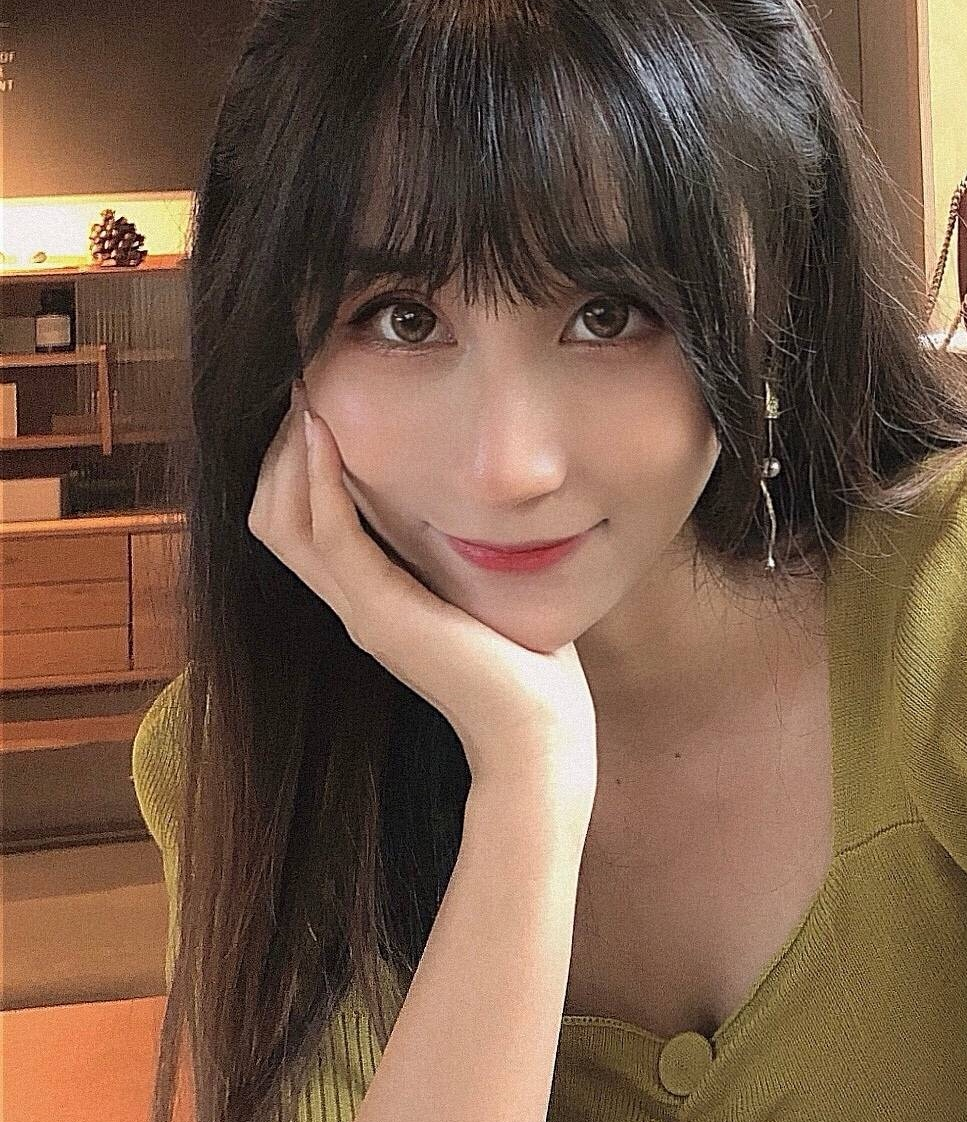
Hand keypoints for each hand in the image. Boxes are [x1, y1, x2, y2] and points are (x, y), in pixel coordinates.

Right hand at [249, 393, 597, 809]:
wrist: (538, 734)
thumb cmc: (525, 662)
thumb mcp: (481, 585)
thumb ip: (460, 546)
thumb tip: (475, 492)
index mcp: (370, 596)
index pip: (298, 521)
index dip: (293, 463)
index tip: (314, 403)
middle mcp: (353, 603)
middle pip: (273, 515)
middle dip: (278, 448)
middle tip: (299, 387)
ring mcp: (360, 611)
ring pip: (284, 522)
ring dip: (288, 455)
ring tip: (303, 398)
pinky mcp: (380, 617)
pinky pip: (330, 539)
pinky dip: (320, 484)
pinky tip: (327, 437)